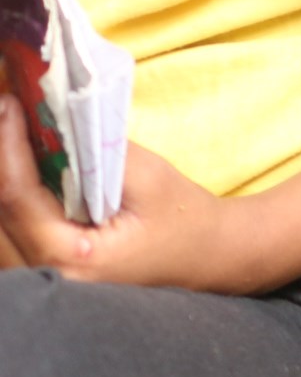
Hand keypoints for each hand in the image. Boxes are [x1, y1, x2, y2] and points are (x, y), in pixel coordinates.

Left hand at [0, 99, 263, 292]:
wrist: (204, 253)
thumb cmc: (182, 218)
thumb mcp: (148, 176)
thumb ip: (96, 152)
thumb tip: (51, 118)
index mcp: (72, 256)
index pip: (18, 199)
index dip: (8, 148)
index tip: (10, 104)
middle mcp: (48, 273)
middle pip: (2, 210)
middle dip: (3, 156)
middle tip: (9, 107)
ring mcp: (45, 273)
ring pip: (4, 219)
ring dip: (8, 172)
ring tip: (15, 128)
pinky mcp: (47, 264)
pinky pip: (17, 224)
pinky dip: (16, 191)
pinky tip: (25, 160)